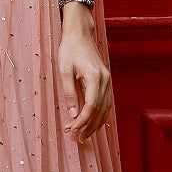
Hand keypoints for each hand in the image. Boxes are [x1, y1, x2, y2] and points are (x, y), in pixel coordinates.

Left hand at [58, 4, 111, 141]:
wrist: (80, 33)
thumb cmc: (70, 49)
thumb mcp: (64, 70)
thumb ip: (69, 93)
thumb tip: (73, 113)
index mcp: (94, 77)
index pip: (91, 106)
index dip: (82, 121)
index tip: (72, 130)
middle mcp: (105, 80)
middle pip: (100, 111)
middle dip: (89, 127)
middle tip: (78, 139)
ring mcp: (107, 80)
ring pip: (106, 108)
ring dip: (96, 123)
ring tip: (84, 135)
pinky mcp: (105, 80)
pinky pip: (106, 102)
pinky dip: (100, 114)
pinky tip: (93, 122)